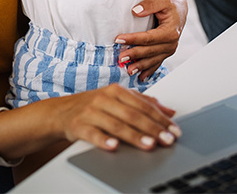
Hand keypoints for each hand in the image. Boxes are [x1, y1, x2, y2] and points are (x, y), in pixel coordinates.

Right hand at [51, 84, 179, 151]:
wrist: (61, 111)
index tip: (174, 130)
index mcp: (116, 91)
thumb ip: (143, 103)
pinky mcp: (79, 125)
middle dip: (152, 128)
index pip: (143, 105)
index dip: (160, 118)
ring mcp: (91, 112)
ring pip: (116, 124)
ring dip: (134, 135)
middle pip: (132, 114)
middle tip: (168, 139)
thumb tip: (169, 111)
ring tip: (149, 144)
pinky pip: (93, 134)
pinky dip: (104, 140)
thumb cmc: (94, 106)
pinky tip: (114, 147)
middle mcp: (104, 98)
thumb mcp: (118, 99)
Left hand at [115, 0, 187, 80]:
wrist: (180, 8)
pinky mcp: (166, 52)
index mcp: (171, 31)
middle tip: (120, 57)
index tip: (119, 39)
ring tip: (127, 70)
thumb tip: (135, 11)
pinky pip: (157, 63)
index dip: (133, 39)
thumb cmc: (171, 2)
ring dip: (140, 66)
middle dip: (134, 55)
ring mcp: (169, 49)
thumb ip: (150, 4)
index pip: (149, 37)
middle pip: (150, 51)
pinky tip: (140, 76)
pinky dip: (148, 70)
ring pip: (153, 60)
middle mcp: (171, 43)